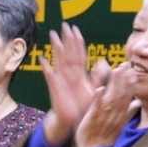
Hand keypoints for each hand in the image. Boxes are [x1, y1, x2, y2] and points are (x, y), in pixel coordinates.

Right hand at [40, 23, 101, 146]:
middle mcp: (69, 74)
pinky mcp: (55, 88)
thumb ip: (98, 76)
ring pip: (59, 60)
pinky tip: (42, 59)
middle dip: (66, 39)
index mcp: (79, 74)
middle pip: (68, 53)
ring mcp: (61, 80)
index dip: (78, 43)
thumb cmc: (82, 106)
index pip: (79, 55)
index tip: (76, 30)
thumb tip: (104, 63)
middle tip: (65, 25)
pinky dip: (46, 68)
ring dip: (56, 48)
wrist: (73, 121)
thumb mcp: (93, 89)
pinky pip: (50, 76)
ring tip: (53, 35)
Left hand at [75, 63, 136, 146]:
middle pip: (121, 94)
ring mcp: (104, 117)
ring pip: (111, 99)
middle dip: (124, 79)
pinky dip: (98, 100)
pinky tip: (100, 89)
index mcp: (120, 113)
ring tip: (116, 70)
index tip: (132, 68)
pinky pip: (96, 109)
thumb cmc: (106, 137)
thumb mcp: (119, 123)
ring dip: (114, 85)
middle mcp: (114, 114)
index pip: (127, 95)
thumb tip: (138, 102)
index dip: (130, 82)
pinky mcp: (92, 121)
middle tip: (126, 64)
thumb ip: (128, 111)